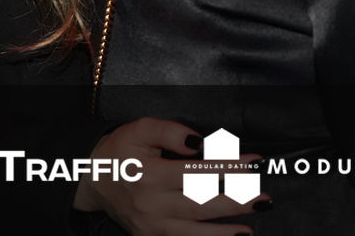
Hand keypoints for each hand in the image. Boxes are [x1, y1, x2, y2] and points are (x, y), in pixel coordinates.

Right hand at [73, 118, 267, 234]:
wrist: (91, 181)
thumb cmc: (120, 152)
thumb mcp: (141, 129)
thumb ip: (172, 131)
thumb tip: (200, 142)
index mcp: (151, 174)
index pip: (199, 171)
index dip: (230, 167)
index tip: (254, 163)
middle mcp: (152, 204)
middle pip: (201, 205)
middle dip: (236, 202)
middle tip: (263, 198)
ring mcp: (151, 226)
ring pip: (194, 232)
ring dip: (225, 232)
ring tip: (250, 227)